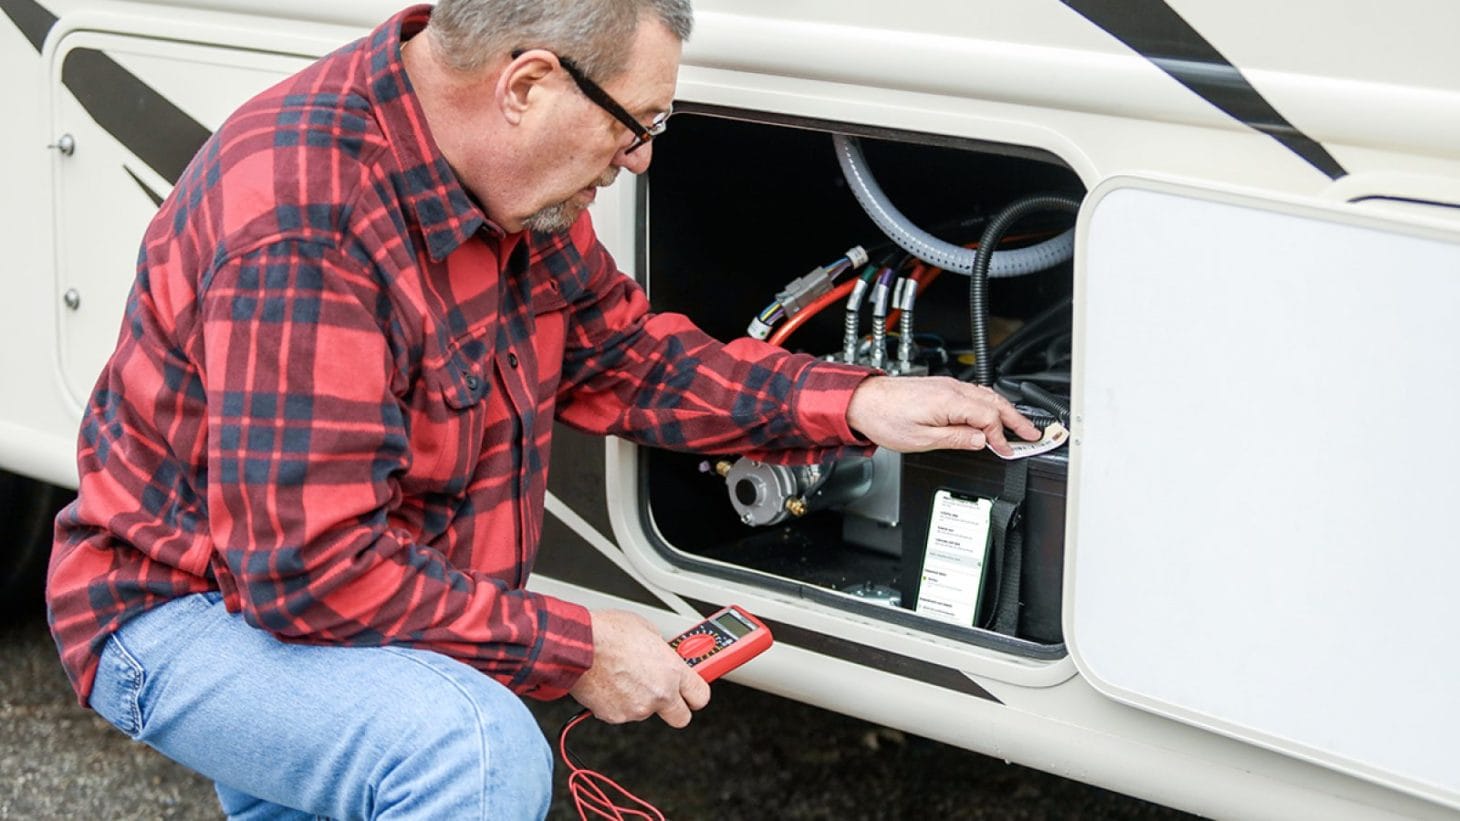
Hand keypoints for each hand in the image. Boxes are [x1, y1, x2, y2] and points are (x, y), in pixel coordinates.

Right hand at [568, 609, 711, 727]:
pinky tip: (611, 683)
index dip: (695, 694)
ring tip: (625, 676)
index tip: (692, 690)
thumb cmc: (609, 633)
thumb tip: (663, 654)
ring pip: (646, 711)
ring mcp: (637, 708)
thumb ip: (662, 651)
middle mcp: (659, 694)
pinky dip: (619, 701)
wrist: (578, 646)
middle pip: (681, 717)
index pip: (700, 696)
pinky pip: (623, 712)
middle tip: (664, 691)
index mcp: (672, 671)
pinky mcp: (616, 716)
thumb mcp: (648, 630)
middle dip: (675, 706)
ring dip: (640, 698)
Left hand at [845, 375, 1040, 456]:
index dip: (1001, 437)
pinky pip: (974, 393)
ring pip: (987, 395)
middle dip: (1016, 419)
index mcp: (950, 401)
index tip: (1007, 451)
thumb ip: (956, 439)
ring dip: (1005, 411)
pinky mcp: (941, 387)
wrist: (863, 401)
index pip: (989, 418)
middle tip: (1033, 434)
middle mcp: (952, 389)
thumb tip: (982, 441)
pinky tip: (991, 414)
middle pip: (995, 402)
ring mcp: (947, 385)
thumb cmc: (886, 418)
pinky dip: (989, 404)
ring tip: (1018, 426)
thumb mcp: (922, 440)